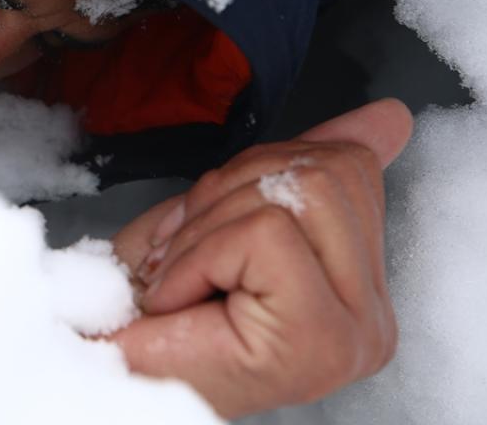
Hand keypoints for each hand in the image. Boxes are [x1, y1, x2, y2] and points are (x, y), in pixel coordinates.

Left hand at [108, 99, 413, 417]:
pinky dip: (200, 253)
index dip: (264, 164)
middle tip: (180, 257)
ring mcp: (357, 331)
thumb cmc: (146, 311)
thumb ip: (295, 171)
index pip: (349, 165)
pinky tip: (179, 295)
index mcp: (359, 288)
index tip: (209, 213)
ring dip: (208, 225)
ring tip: (180, 278)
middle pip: (322, 169)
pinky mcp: (322, 337)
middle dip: (225, 193)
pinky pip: (265, 232)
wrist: (98, 371)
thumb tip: (388, 115)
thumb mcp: (218, 219)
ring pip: (297, 192)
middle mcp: (372, 316)